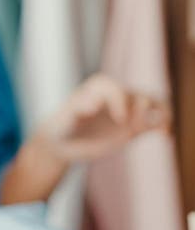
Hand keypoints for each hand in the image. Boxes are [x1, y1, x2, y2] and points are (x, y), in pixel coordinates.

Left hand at [35, 74, 170, 163]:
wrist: (65, 141)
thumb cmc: (63, 127)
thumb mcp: (66, 120)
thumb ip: (77, 110)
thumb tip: (92, 103)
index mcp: (98, 88)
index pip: (116, 89)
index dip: (121, 102)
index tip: (120, 120)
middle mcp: (116, 96)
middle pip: (138, 95)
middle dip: (141, 110)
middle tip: (132, 128)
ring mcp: (128, 110)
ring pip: (153, 103)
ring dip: (160, 114)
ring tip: (160, 130)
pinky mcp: (134, 126)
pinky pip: (155, 120)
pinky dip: (164, 124)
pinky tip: (165, 135)